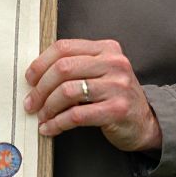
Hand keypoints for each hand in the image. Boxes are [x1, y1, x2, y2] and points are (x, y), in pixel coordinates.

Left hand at [24, 38, 161, 152]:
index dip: (41, 63)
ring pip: (68, 91)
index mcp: (106, 48)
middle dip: (41, 88)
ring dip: (48, 107)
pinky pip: (77, 115)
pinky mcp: (117, 110)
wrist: (146, 122)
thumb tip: (35, 75)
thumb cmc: (114, 96)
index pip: (64, 47)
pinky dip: (58, 123)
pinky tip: (50, 128)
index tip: (29, 78)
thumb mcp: (100, 72)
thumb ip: (75, 66)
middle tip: (31, 103)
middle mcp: (114, 63)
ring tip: (41, 116)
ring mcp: (117, 86)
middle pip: (63, 68)